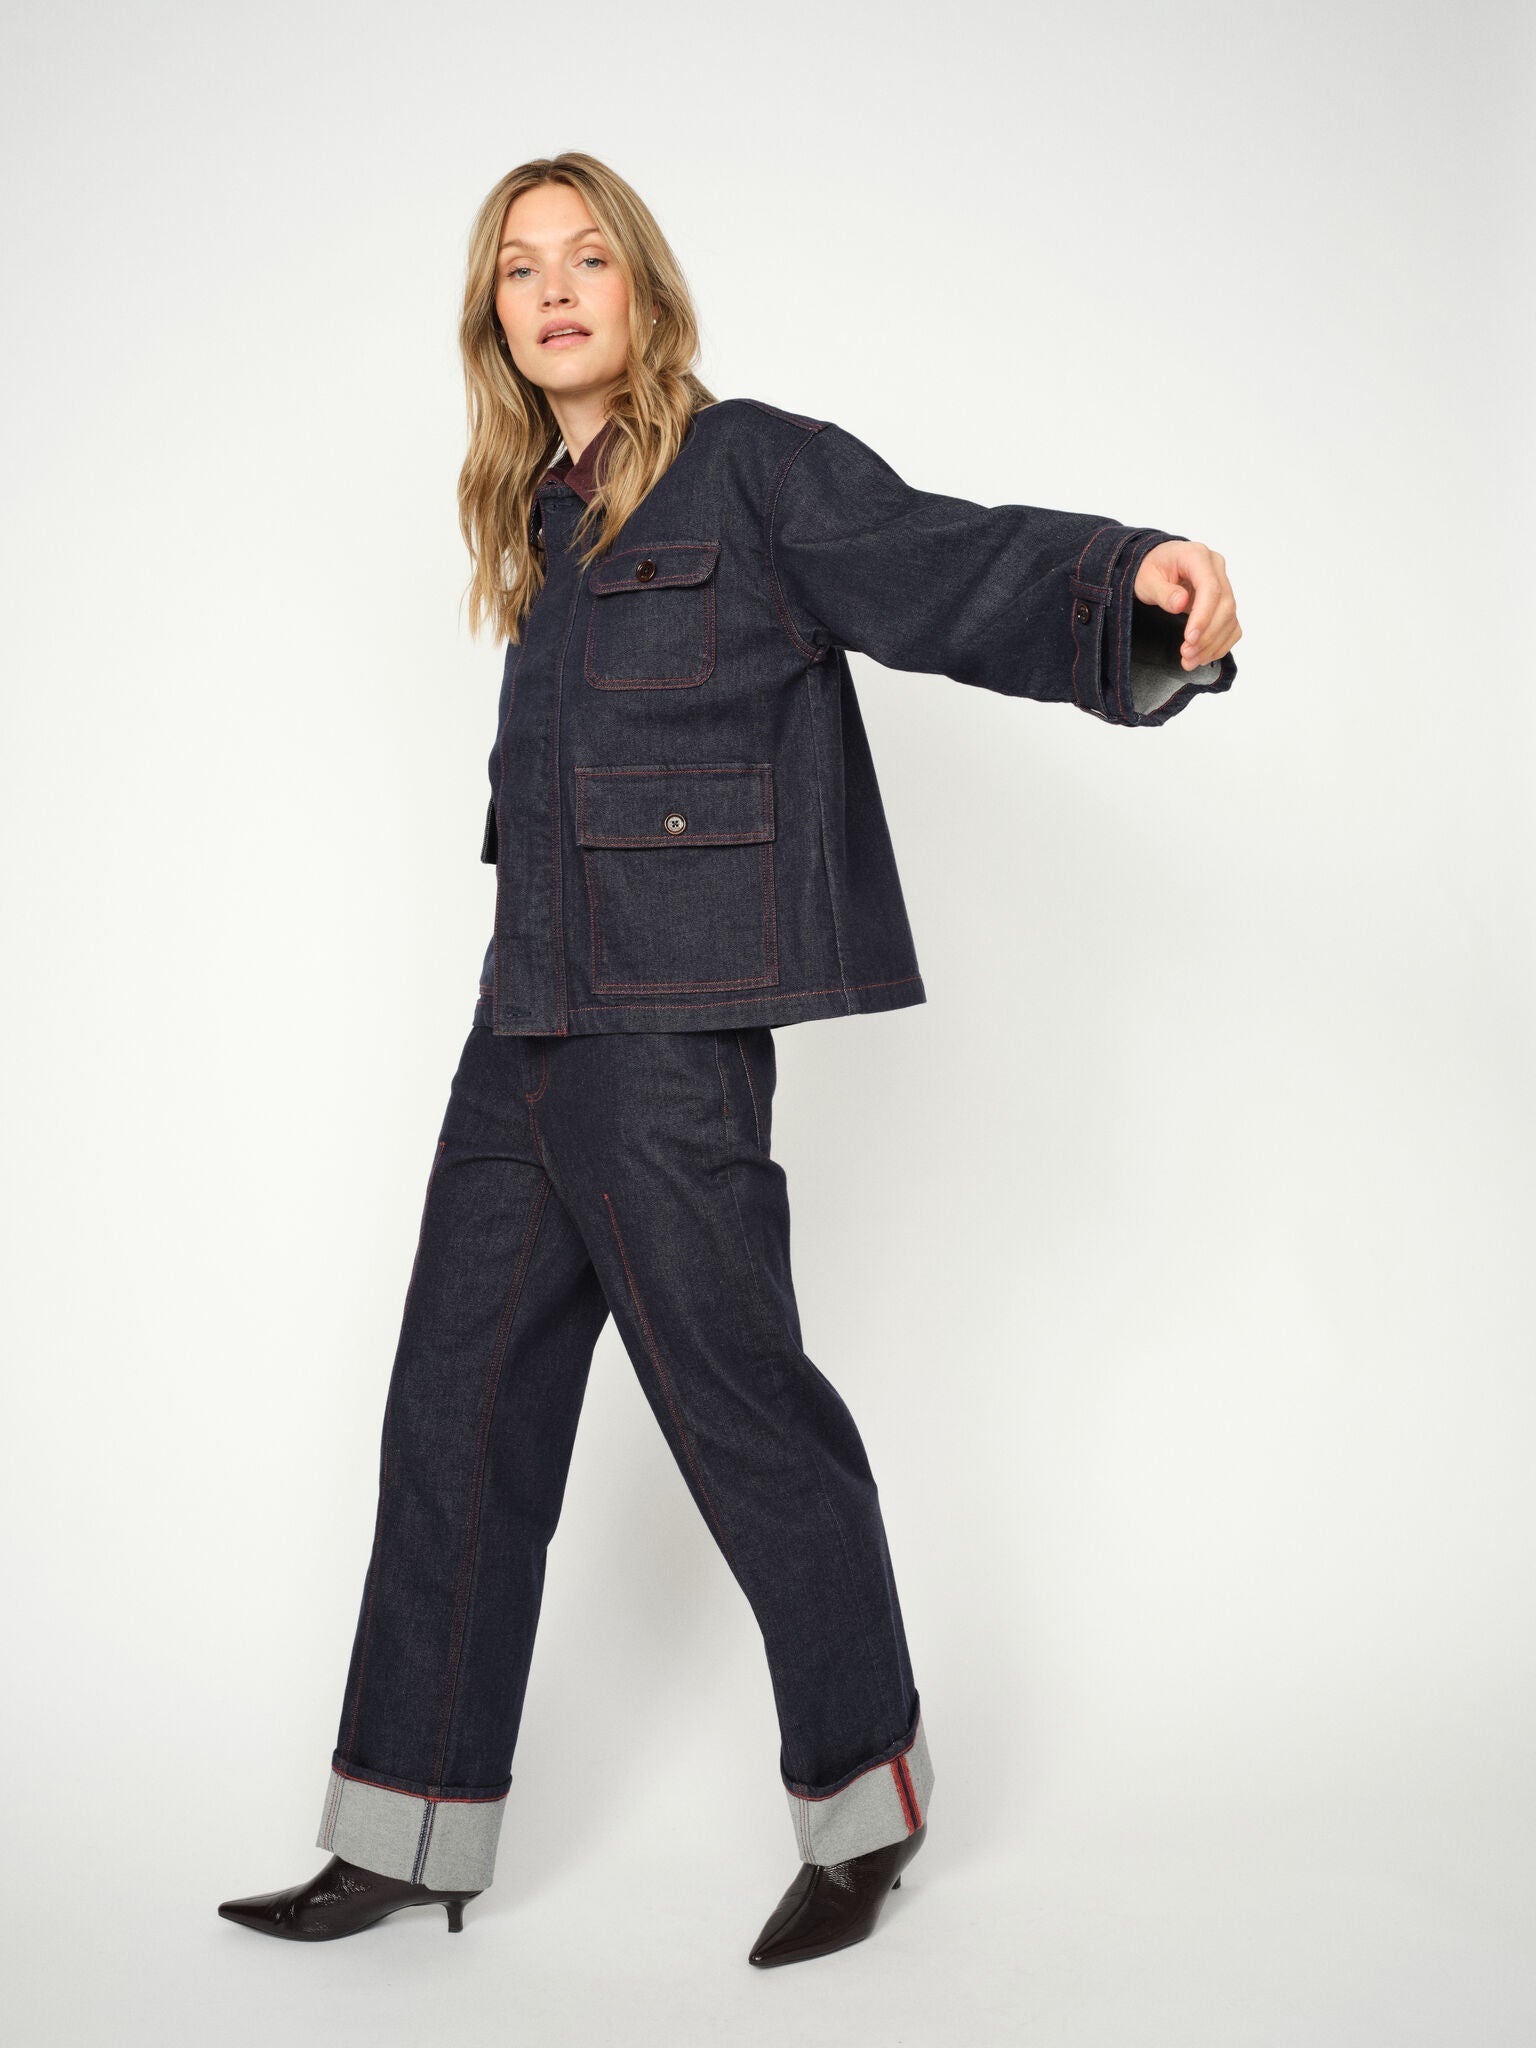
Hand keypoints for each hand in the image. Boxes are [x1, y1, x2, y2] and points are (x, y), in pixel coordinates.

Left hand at [1134, 540, 1241, 669]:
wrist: (1155, 564)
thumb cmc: (1149, 568)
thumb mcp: (1145, 579)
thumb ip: (1162, 591)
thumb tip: (1180, 603)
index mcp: (1197, 556)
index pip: (1210, 588)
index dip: (1203, 616)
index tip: (1190, 638)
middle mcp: (1216, 568)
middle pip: (1225, 605)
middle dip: (1207, 635)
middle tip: (1186, 654)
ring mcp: (1223, 584)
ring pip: (1230, 618)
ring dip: (1213, 644)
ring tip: (1190, 661)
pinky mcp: (1223, 601)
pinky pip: (1231, 625)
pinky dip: (1220, 644)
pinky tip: (1203, 657)